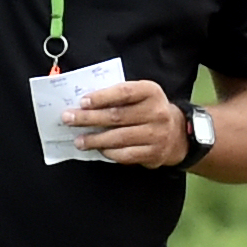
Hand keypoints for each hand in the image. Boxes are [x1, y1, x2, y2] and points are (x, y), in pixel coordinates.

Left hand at [68, 78, 191, 167]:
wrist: (177, 134)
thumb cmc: (149, 110)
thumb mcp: (141, 95)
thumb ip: (118, 96)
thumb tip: (85, 103)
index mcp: (151, 91)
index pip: (123, 92)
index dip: (101, 97)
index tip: (82, 102)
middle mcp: (156, 112)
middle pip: (117, 116)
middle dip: (89, 118)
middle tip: (69, 119)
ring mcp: (156, 134)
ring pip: (119, 138)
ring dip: (95, 139)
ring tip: (78, 140)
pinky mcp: (153, 153)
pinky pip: (126, 154)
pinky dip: (109, 153)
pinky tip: (98, 150)